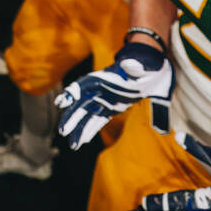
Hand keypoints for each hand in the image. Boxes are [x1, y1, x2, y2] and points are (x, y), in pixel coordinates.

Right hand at [55, 42, 173, 149]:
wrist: (149, 72)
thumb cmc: (144, 68)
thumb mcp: (141, 68)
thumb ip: (133, 67)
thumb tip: (129, 64)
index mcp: (102, 78)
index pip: (82, 86)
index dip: (70, 94)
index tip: (61, 103)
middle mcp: (98, 90)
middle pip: (80, 105)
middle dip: (71, 118)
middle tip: (63, 131)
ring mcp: (103, 100)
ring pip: (86, 116)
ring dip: (79, 130)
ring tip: (73, 146)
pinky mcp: (110, 109)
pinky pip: (97, 121)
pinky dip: (89, 131)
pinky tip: (82, 141)